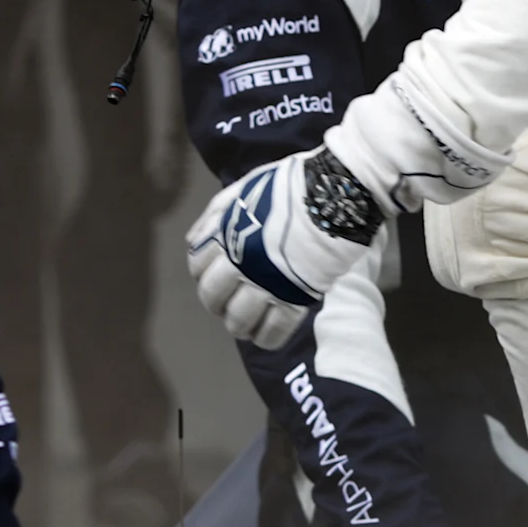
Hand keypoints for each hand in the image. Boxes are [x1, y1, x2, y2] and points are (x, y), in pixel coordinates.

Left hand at [186, 149, 384, 347]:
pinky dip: (266, 338)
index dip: (203, 275)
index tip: (217, 277)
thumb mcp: (245, 189)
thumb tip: (194, 241)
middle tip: (229, 305)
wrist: (333, 195)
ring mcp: (267, 283)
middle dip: (217, 304)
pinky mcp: (295, 298)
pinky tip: (266, 337)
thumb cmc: (291, 188)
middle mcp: (241, 263)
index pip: (198, 267)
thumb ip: (217, 215)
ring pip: (238, 320)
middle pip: (213, 297)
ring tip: (247, 325)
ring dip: (239, 325)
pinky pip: (273, 331)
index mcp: (226, 237)